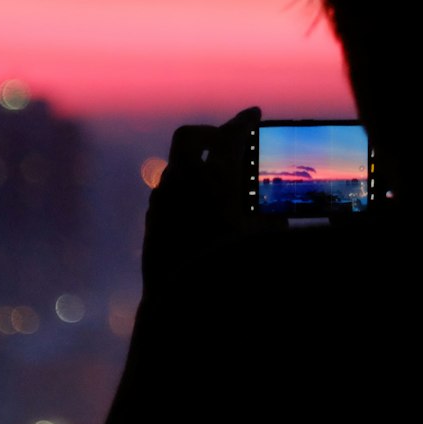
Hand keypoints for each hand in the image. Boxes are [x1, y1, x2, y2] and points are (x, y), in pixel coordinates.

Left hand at [141, 106, 260, 296]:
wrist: (183, 309)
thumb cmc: (233, 270)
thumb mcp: (266, 239)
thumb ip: (270, 213)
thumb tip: (271, 204)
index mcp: (214, 179)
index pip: (230, 135)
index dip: (244, 122)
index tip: (253, 114)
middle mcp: (182, 184)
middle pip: (189, 138)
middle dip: (209, 134)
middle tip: (226, 139)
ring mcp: (161, 203)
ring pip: (175, 169)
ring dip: (195, 166)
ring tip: (218, 181)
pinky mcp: (151, 225)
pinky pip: (167, 195)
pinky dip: (184, 192)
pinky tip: (200, 211)